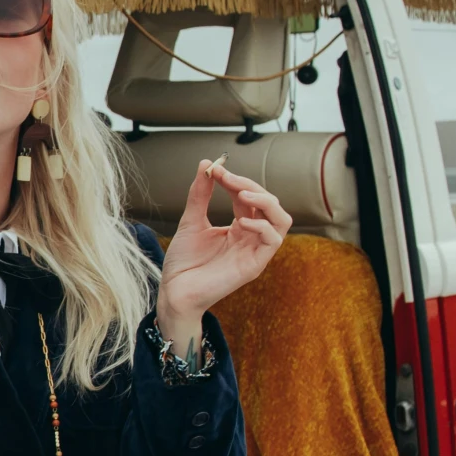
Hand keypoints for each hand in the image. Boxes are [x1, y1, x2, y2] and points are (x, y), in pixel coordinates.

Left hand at [159, 158, 291, 331]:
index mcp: (239, 227)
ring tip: (243, 193)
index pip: (248, 196)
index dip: (236, 180)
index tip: (215, 169)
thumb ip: (200, 194)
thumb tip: (206, 164)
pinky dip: (262, 226)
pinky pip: (273, 241)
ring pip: (281, 220)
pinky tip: (242, 221)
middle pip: (268, 204)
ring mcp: (254, 251)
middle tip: (227, 178)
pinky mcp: (254, 265)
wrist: (174, 290)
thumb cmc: (183, 261)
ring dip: (266, 202)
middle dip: (250, 185)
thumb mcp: (191, 221)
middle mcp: (250, 237)